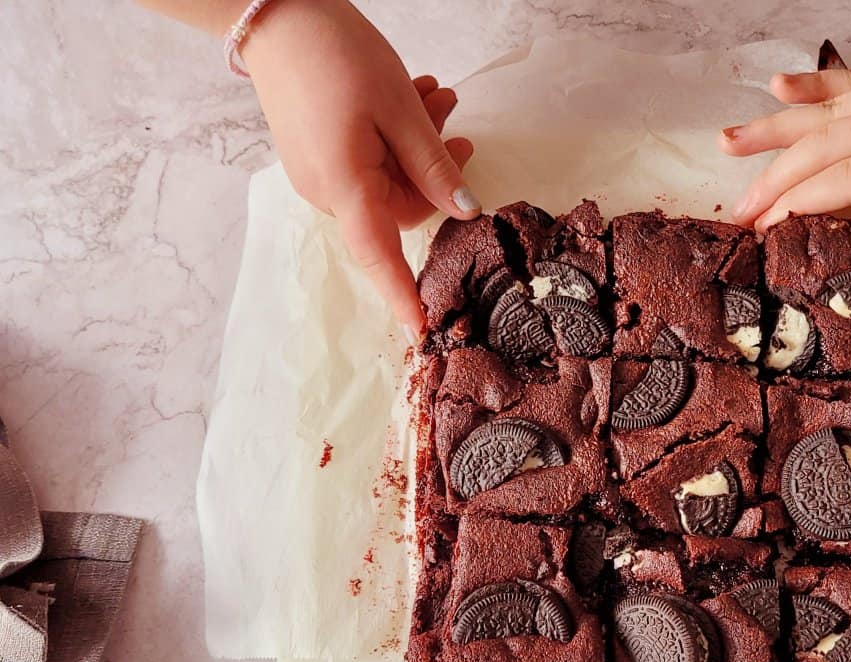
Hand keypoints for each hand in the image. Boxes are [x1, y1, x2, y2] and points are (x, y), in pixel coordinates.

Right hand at [240, 0, 479, 340]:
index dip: (403, 295)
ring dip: (419, 144)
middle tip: (455, 120)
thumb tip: (465, 211)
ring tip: (433, 94)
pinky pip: (370, 162)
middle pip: (400, 208)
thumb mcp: (401, 110)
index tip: (423, 332)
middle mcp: (326, 190)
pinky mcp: (319, 154)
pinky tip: (412, 96)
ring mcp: (320, 172)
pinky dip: (395, 137)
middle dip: (435, 169)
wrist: (275, 12)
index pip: (380, 256)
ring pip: (389, 179)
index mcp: (344, 186)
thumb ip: (435, 166)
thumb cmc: (336, 56)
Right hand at [720, 35, 850, 364]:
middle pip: (825, 144)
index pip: (845, 180)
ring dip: (777, 127)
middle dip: (773, 178)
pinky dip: (816, 85)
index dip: (796, 206)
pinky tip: (781, 86)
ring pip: (831, 108)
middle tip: (736, 215)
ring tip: (727, 145)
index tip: (762, 234)